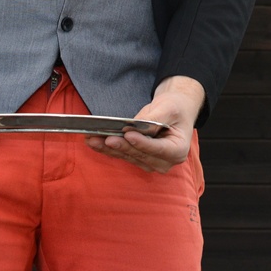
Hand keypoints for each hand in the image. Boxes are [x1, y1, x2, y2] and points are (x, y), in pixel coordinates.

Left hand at [86, 76, 203, 173]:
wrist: (174, 110)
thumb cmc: (175, 108)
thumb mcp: (169, 108)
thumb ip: (154, 119)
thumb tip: (133, 126)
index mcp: (178, 150)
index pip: (158, 149)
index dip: (142, 143)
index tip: (128, 135)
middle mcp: (164, 162)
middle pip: (140, 155)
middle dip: (121, 146)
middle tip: (106, 138)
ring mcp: (150, 163)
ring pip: (127, 156)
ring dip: (109, 149)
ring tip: (93, 139)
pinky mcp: (138, 159)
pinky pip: (122, 154)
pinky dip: (107, 148)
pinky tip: (94, 141)